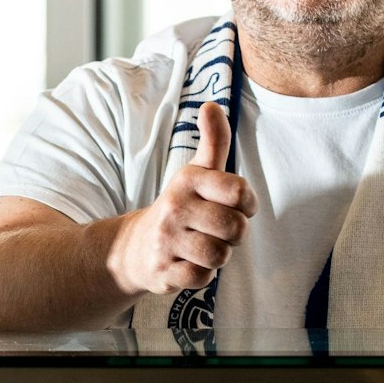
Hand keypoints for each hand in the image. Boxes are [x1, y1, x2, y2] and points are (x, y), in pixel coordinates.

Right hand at [110, 102, 257, 296]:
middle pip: (234, 228)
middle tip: (220, 231)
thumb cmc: (180, 208)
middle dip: (235, 234)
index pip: (239, 192)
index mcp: (188, 180)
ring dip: (220, 256)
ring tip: (206, 247)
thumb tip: (212, 104)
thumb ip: (213, 141)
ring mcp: (167, 240)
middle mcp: (175, 207)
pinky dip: (203, 275)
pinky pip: (202, 277)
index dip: (248, 204)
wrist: (135, 248)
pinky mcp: (163, 270)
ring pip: (219, 255)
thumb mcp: (196, 173)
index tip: (238, 206)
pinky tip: (191, 263)